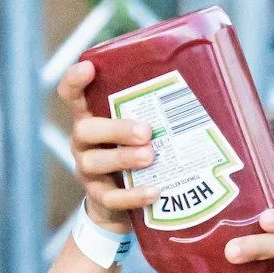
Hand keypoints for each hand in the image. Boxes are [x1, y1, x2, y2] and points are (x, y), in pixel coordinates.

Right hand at [58, 60, 157, 234]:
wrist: (120, 204)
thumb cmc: (133, 152)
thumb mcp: (136, 128)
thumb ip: (153, 110)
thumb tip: (201, 86)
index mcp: (91, 118)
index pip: (71, 95)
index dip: (74, 81)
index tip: (89, 67)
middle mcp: (84, 142)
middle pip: (85, 129)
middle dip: (115, 129)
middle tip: (146, 131)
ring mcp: (88, 170)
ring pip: (94, 162)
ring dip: (123, 158)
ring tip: (150, 156)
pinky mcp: (99, 197)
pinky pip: (111, 198)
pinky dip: (132, 195)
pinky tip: (154, 191)